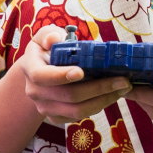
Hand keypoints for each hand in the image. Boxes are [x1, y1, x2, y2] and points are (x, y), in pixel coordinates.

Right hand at [19, 24, 133, 124]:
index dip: (61, 76)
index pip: (43, 76)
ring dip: (104, 100)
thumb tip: (54, 40)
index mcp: (30, 69)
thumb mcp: (45, 36)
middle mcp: (35, 92)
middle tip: (123, 80)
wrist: (38, 74)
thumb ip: (49, 34)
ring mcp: (44, 108)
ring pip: (77, 111)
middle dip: (99, 88)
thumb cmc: (46, 50)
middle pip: (69, 96)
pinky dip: (98, 106)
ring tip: (123, 88)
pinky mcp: (55, 118)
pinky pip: (80, 117)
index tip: (82, 72)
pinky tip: (111, 95)